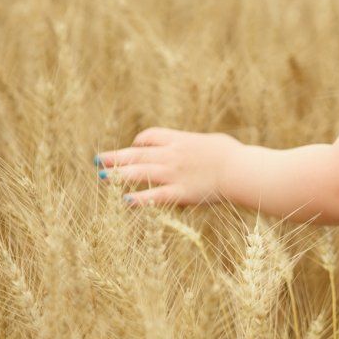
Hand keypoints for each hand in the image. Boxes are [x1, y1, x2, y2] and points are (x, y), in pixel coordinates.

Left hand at [95, 127, 239, 207]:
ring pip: (139, 172)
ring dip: (118, 174)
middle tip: (98, 159)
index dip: (138, 142)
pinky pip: (154, 195)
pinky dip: (139, 198)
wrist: (240, 169)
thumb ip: (199, 147)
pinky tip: (125, 202)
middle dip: (116, 157)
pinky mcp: (179, 192)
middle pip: (137, 153)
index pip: (150, 136)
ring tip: (102, 177)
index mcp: (179, 140)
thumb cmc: (233, 155)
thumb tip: (199, 149)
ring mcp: (173, 173)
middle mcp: (171, 155)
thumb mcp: (212, 143)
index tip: (133, 147)